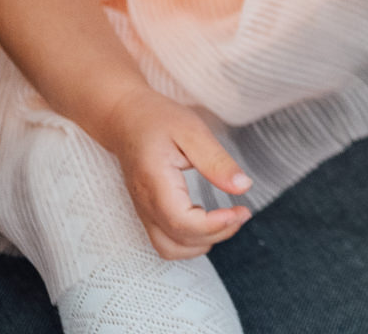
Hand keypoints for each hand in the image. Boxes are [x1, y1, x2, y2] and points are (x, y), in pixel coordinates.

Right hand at [99, 87, 252, 258]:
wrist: (124, 119)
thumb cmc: (158, 120)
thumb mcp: (192, 131)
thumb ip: (217, 161)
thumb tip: (243, 187)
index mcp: (155, 183)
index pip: (182, 222)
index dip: (215, 225)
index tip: (241, 211)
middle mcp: (145, 204)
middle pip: (179, 240)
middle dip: (217, 234)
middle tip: (242, 213)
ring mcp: (143, 212)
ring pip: (170, 249)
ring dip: (202, 243)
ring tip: (228, 220)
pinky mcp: (147, 213)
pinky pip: (165, 242)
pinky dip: (190, 242)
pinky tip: (208, 222)